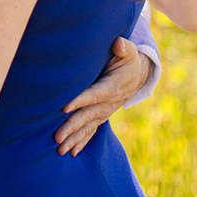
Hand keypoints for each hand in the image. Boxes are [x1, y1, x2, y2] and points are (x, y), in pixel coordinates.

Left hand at [55, 37, 147, 154]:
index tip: (64, 107)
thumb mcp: (128, 52)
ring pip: (87, 127)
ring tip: (59, 150)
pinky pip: (92, 131)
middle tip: (57, 138)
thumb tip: (119, 43)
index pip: (93, 94)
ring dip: (74, 139)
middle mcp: (108, 103)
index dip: (80, 100)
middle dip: (71, 127)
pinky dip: (82, 142)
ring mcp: (105, 112)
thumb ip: (123, 48)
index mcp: (111, 87)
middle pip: (87, 116)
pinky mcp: (102, 115)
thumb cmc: (128, 60)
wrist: (138, 75)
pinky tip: (71, 153)